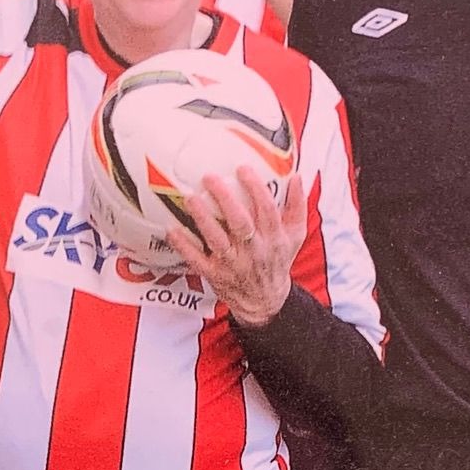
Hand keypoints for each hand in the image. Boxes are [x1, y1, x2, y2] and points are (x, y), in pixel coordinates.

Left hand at [167, 164, 305, 327]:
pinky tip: (172, 230)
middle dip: (225, 199)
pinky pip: (197, 260)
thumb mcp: (295, 235)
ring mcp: (233, 264)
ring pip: (217, 240)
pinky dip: (184, 246)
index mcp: (273, 237)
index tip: (242, 169)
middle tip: (210, 178)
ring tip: (191, 198)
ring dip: (203, 219)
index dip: (255, 188)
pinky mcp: (215, 274)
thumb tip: (297, 177)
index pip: (266, 209)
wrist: (265, 300)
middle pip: (240, 223)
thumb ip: (297, 206)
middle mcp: (254, 250)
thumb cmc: (276, 261)